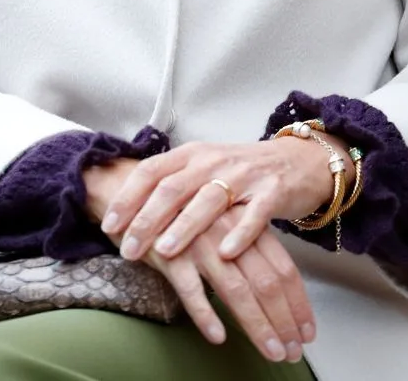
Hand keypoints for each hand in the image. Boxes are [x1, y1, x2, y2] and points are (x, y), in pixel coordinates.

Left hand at [88, 136, 340, 262]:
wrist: (299, 161)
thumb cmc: (242, 172)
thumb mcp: (203, 170)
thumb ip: (170, 187)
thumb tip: (121, 219)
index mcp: (193, 154)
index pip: (151, 171)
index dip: (128, 197)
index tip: (107, 225)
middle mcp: (216, 161)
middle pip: (174, 187)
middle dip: (147, 219)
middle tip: (129, 248)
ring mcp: (246, 174)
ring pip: (209, 200)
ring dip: (184, 226)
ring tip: (165, 251)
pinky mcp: (273, 190)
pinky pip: (255, 213)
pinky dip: (240, 233)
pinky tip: (226, 253)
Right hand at [142, 204, 315, 363]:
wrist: (138, 192)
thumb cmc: (187, 216)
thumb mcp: (225, 228)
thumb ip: (249, 251)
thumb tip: (273, 290)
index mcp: (249, 228)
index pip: (285, 270)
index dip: (299, 303)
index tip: (308, 332)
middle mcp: (232, 235)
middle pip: (267, 283)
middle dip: (284, 320)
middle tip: (293, 351)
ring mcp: (203, 244)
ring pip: (237, 290)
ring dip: (257, 324)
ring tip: (271, 351)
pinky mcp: (171, 253)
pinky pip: (191, 288)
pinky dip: (206, 314)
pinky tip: (218, 336)